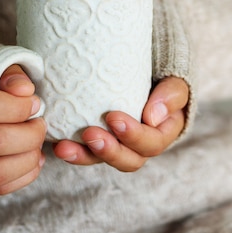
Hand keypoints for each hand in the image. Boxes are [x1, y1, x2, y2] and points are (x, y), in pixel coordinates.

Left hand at [53, 77, 187, 170]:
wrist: (146, 72)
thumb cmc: (162, 79)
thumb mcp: (175, 84)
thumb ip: (171, 96)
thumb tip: (152, 117)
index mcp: (162, 134)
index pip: (151, 143)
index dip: (133, 135)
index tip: (114, 118)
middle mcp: (140, 146)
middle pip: (128, 160)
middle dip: (108, 151)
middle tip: (89, 134)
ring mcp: (118, 144)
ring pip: (102, 159)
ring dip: (84, 155)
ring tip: (64, 147)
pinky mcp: (99, 139)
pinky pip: (86, 150)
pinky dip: (72, 149)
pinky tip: (56, 144)